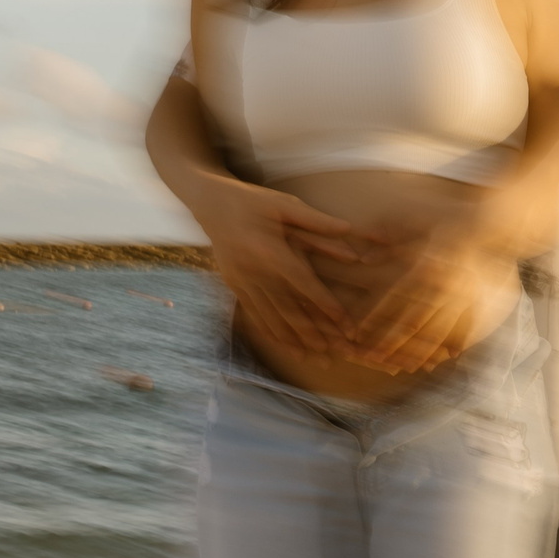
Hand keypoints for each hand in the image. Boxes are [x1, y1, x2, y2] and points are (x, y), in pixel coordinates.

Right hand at [189, 176, 365, 357]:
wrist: (210, 203)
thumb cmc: (251, 201)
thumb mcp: (283, 203)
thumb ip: (315, 220)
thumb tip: (348, 228)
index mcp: (270, 250)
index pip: (304, 284)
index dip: (326, 304)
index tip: (345, 322)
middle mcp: (254, 271)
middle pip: (288, 308)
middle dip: (312, 332)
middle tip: (334, 352)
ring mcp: (241, 280)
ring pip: (270, 316)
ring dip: (292, 338)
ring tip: (312, 356)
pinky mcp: (233, 285)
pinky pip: (254, 313)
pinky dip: (269, 330)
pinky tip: (282, 344)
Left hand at [345, 230, 492, 374]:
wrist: (485, 227)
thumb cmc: (444, 224)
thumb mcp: (413, 225)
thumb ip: (388, 242)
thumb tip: (364, 259)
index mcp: (422, 268)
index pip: (392, 299)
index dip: (374, 318)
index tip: (357, 333)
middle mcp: (439, 287)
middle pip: (411, 322)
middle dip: (390, 343)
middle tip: (371, 359)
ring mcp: (458, 298)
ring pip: (434, 332)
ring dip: (416, 353)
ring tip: (399, 368)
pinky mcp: (472, 303)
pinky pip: (458, 331)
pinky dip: (445, 348)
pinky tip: (435, 362)